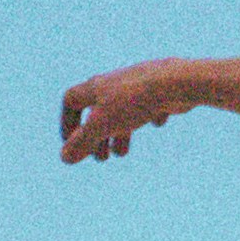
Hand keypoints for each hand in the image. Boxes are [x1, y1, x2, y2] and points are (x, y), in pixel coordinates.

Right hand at [59, 61, 186, 162]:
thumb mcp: (103, 125)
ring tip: (122, 153)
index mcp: (96, 86)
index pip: (71, 100)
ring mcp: (138, 84)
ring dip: (119, 133)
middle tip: (101, 158)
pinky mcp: (161, 89)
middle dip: (96, 137)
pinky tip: (159, 122)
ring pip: (123, 110)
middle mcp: (115, 82)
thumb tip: (64, 158)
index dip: (68, 123)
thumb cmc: (135, 102)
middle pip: (98, 110)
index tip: (72, 144)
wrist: (175, 83)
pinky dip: (150, 115)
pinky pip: (152, 102)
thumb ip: (82, 142)